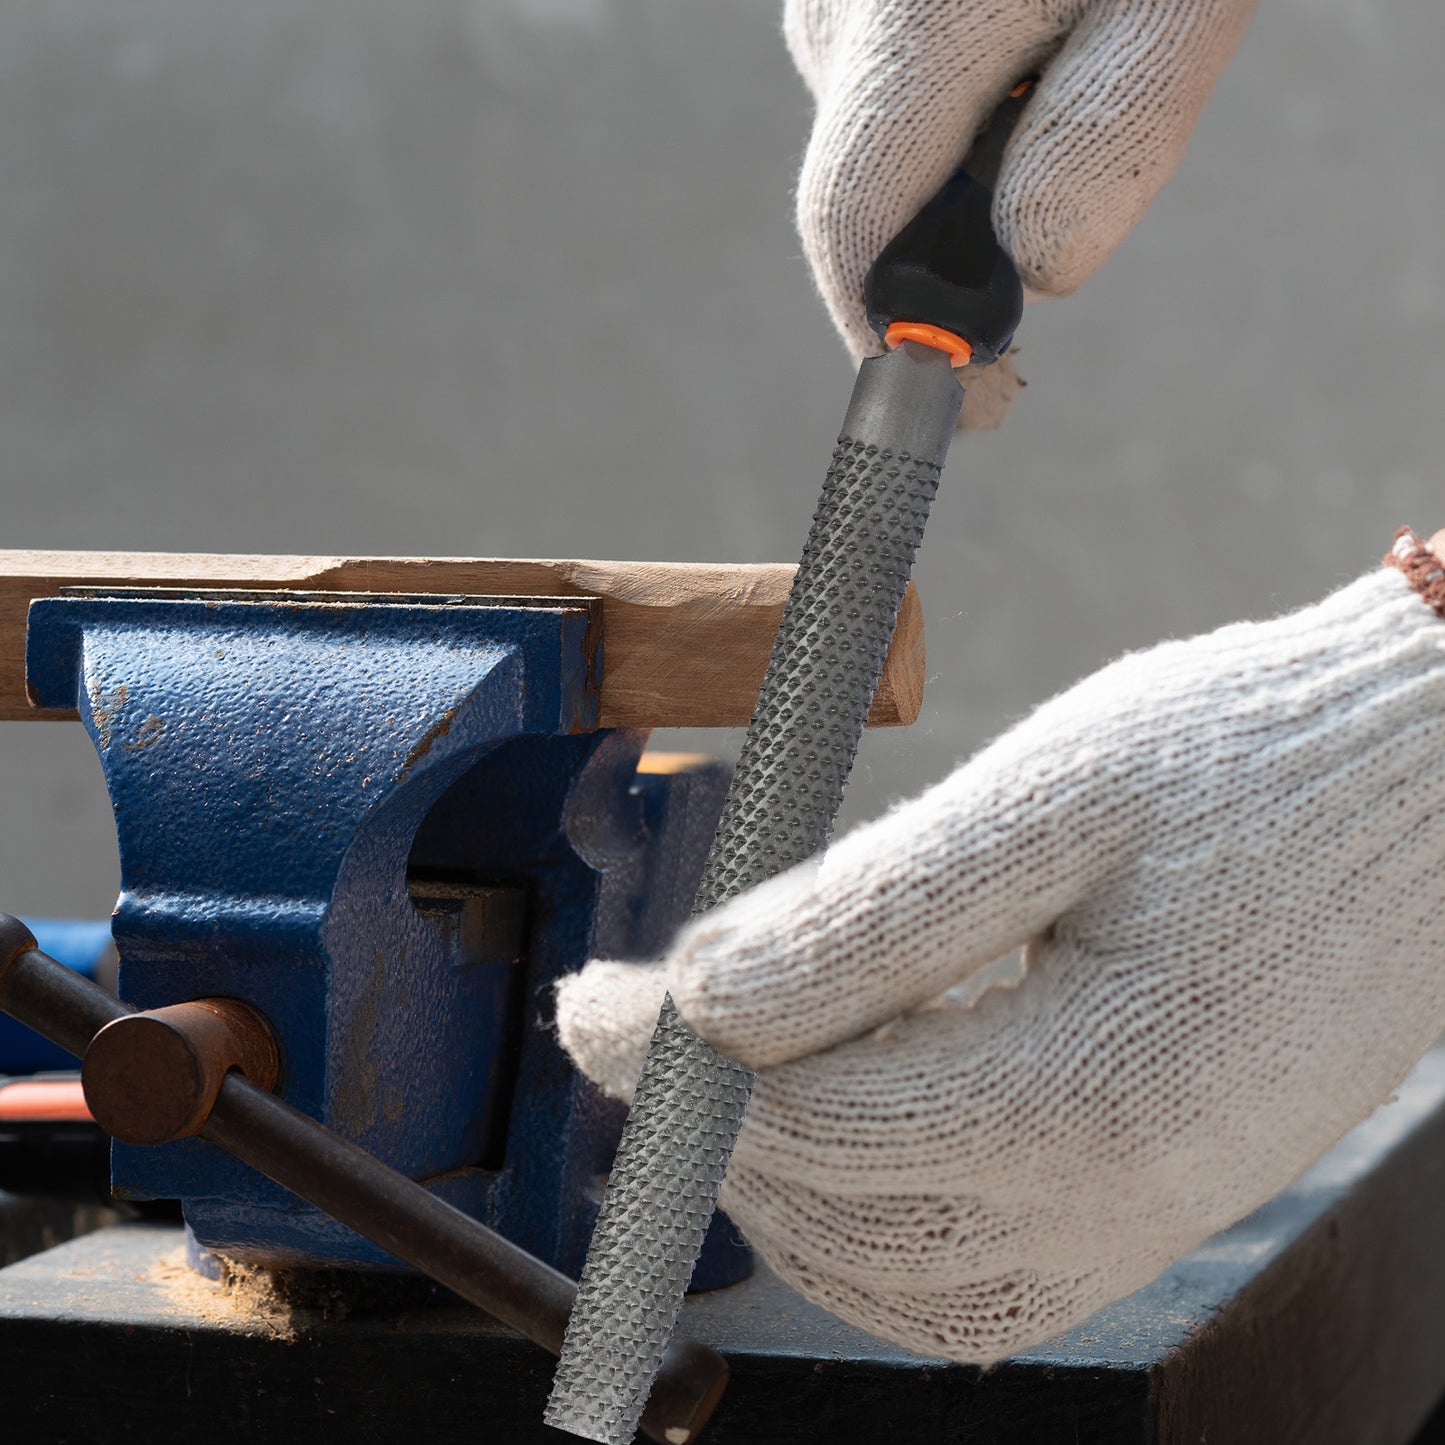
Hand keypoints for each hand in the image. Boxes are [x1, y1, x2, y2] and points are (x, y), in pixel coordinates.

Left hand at [559, 536, 1444, 1361]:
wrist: (1434, 787)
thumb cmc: (1247, 762)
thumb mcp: (1048, 798)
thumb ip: (866, 915)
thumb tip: (694, 999)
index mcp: (1089, 1089)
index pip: (806, 1117)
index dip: (671, 1060)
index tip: (588, 1000)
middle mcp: (1117, 1198)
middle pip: (833, 1209)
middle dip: (710, 1123)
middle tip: (647, 1026)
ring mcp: (1142, 1220)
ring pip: (891, 1273)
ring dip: (785, 1181)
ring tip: (747, 1063)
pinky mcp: (1155, 1205)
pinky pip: (973, 1276)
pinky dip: (875, 1216)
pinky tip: (856, 1111)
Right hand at [787, 0, 1256, 423]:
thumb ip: (1108, 144)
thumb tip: (1034, 276)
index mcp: (910, 27)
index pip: (853, 231)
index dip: (897, 342)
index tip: (971, 408)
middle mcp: (841, 12)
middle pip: (868, 198)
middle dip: (951, 256)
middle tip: (1056, 235)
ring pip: (880, 142)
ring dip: (965, 168)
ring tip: (1062, 79)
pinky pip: (886, 87)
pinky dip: (955, 112)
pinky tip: (1023, 45)